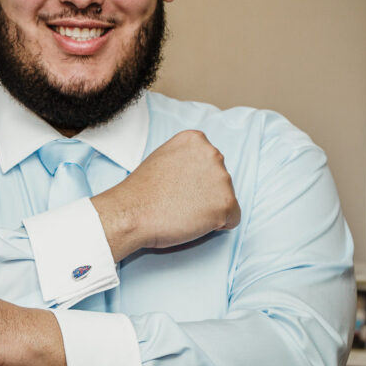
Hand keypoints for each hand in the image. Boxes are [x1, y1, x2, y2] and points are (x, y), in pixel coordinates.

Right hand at [92, 130, 240, 259]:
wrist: (132, 213)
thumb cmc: (141, 192)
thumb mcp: (163, 158)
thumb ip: (186, 159)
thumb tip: (198, 173)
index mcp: (196, 140)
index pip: (209, 163)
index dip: (196, 181)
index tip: (179, 188)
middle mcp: (213, 154)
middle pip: (220, 180)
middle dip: (205, 193)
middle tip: (179, 202)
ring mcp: (222, 178)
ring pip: (226, 199)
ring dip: (210, 209)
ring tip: (183, 212)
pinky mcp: (226, 203)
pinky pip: (233, 218)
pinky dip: (219, 225)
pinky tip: (195, 223)